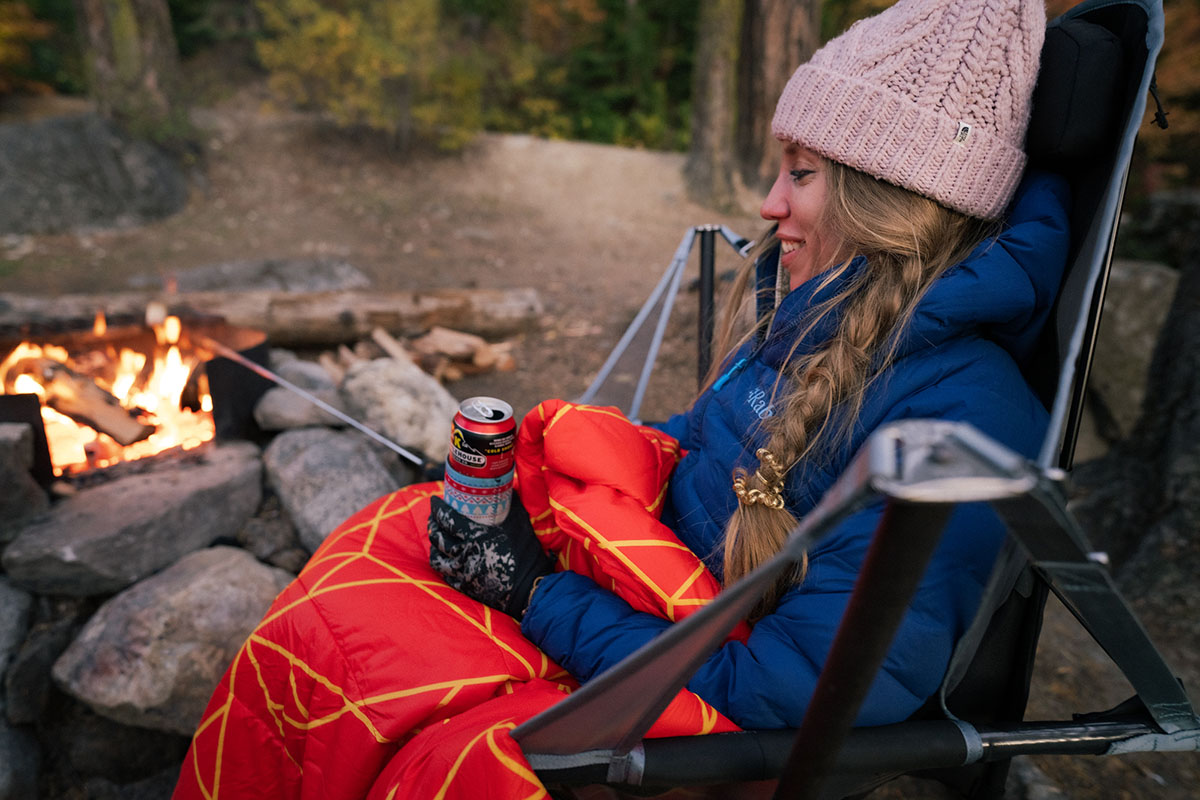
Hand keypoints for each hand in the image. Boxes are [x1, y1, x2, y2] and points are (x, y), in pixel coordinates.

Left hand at [428, 497, 553, 618]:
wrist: (530, 588)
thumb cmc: (527, 554)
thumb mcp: (520, 523)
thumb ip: (511, 504)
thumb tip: (507, 487)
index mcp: (477, 536)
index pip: (448, 519)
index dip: (438, 508)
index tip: (434, 501)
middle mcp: (465, 554)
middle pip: (439, 537)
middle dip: (432, 524)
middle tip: (433, 517)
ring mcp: (463, 572)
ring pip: (437, 558)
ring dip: (433, 545)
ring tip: (435, 537)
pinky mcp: (464, 587)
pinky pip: (446, 574)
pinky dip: (442, 564)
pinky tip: (444, 558)